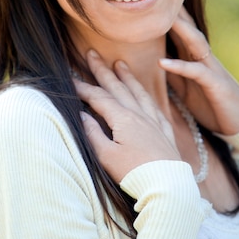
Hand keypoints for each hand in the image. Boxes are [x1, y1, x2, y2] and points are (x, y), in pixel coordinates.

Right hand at [75, 50, 180, 182]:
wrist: (168, 186)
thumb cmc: (134, 174)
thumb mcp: (106, 156)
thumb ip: (92, 133)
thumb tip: (81, 114)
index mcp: (123, 119)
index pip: (99, 97)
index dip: (83, 87)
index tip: (69, 78)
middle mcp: (139, 115)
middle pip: (117, 87)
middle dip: (102, 70)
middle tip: (92, 53)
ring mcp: (153, 121)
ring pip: (138, 92)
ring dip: (127, 77)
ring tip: (119, 64)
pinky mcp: (164, 131)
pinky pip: (154, 105)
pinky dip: (146, 94)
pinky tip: (144, 93)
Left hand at [159, 6, 238, 135]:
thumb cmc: (211, 103)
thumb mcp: (186, 86)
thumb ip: (172, 71)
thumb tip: (152, 60)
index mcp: (194, 56)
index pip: (179, 30)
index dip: (165, 14)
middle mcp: (203, 57)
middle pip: (187, 28)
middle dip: (173, 11)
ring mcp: (211, 68)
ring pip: (194, 42)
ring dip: (179, 28)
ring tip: (160, 18)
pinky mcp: (216, 83)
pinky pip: (196, 71)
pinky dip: (179, 66)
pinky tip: (161, 62)